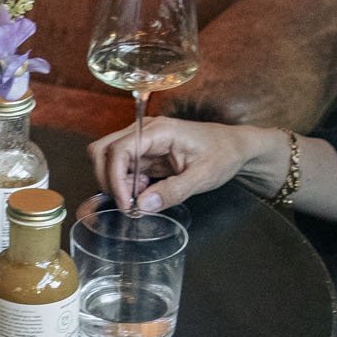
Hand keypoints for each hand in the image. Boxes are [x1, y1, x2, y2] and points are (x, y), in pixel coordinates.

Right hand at [88, 114, 275, 212]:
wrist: (234, 146)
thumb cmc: (223, 155)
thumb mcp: (203, 177)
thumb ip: (174, 191)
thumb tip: (143, 205)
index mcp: (158, 131)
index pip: (118, 150)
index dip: (115, 179)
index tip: (126, 204)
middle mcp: (144, 131)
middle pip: (102, 150)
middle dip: (107, 179)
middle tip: (129, 203)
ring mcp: (142, 141)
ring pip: (107, 159)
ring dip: (116, 183)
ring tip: (142, 196)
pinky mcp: (143, 152)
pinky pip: (121, 168)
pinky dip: (125, 184)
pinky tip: (146, 191)